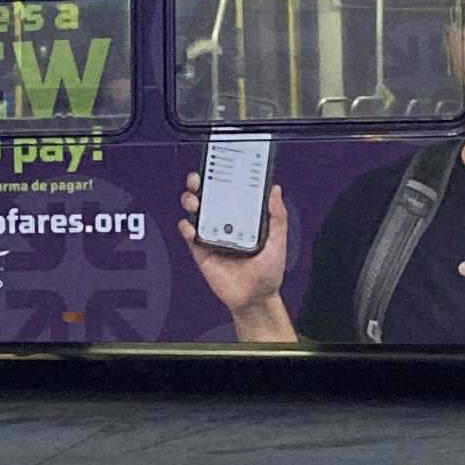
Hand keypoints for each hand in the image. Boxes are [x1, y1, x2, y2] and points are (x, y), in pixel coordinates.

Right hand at [178, 174, 293, 341]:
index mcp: (244, 218)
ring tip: (194, 199)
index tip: (222, 165)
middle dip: (200, 183)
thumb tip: (275, 191)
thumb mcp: (278, 241)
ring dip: (190, 200)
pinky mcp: (201, 250)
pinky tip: (191, 227)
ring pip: (196, 211)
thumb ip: (277, 217)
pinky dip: (186, 227)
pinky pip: (189, 234)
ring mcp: (212, 235)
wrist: (254, 298)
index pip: (232, 192)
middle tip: (199, 178)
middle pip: (209, 197)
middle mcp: (227, 223)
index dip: (225, 177)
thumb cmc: (268, 271)